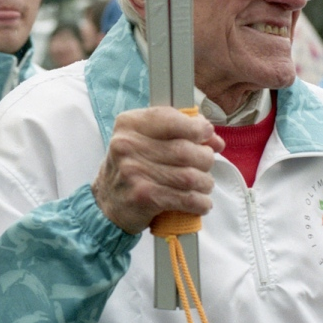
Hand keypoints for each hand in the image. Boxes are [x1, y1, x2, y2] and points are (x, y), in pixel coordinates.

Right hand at [92, 107, 225, 234]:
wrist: (107, 205)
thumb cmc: (133, 168)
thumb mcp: (147, 142)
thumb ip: (180, 133)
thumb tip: (215, 139)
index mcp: (129, 124)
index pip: (170, 118)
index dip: (196, 126)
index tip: (206, 133)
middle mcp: (128, 145)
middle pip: (185, 149)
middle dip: (205, 158)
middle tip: (206, 164)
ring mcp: (134, 171)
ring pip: (189, 176)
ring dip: (205, 182)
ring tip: (204, 184)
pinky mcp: (143, 196)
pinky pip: (184, 198)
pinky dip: (200, 202)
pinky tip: (200, 202)